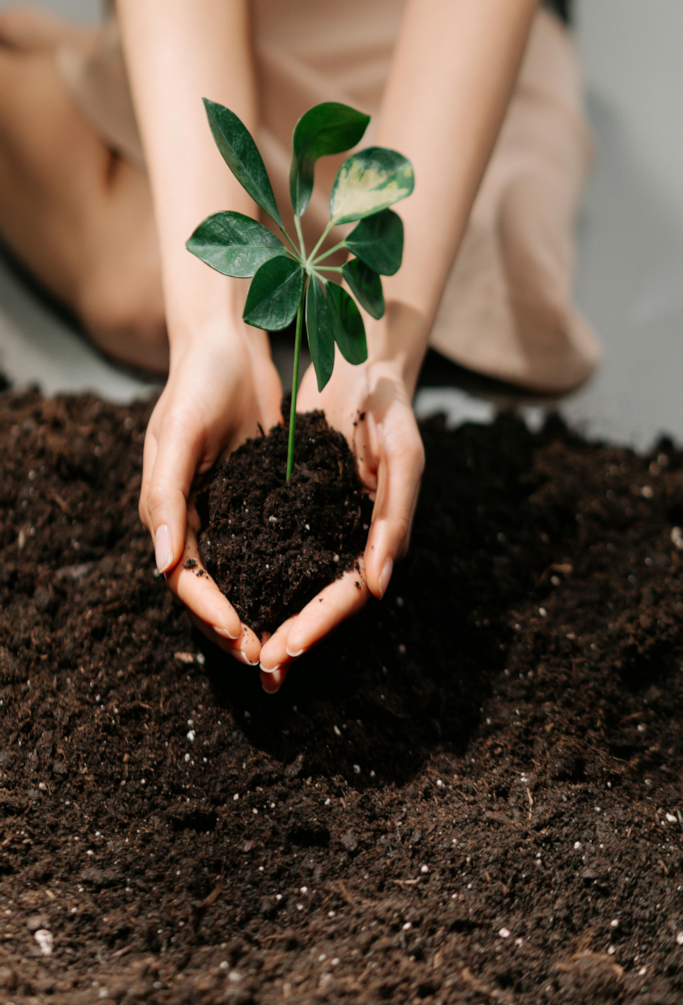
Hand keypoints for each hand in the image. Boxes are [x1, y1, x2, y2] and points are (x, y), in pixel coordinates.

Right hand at [139, 321, 281, 662]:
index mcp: (166, 511)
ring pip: (239, 576)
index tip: (241, 639)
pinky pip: (265, 548)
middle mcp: (192, 519)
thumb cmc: (197, 383)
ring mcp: (224, 511)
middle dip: (233, 628)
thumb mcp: (179, 434)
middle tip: (267, 660)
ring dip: (258, 612)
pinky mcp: (253, 499)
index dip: (210, 612)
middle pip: (210, 590)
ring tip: (285, 645)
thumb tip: (162, 562)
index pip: (185, 578)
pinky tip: (305, 597)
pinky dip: (279, 577)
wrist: (228, 344)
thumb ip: (166, 495)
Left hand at [258, 355, 424, 690]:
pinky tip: (233, 597)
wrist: (360, 364)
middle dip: (295, 636)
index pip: (352, 594)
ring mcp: (325, 526)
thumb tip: (379, 586)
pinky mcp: (299, 508)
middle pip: (323, 601)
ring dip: (275, 618)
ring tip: (244, 650)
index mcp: (382, 534)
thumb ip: (395, 515)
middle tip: (261, 666)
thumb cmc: (388, 407)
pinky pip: (280, 553)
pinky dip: (261, 579)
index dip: (322, 624)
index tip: (287, 649)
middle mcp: (353, 538)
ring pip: (298, 585)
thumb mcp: (401, 454)